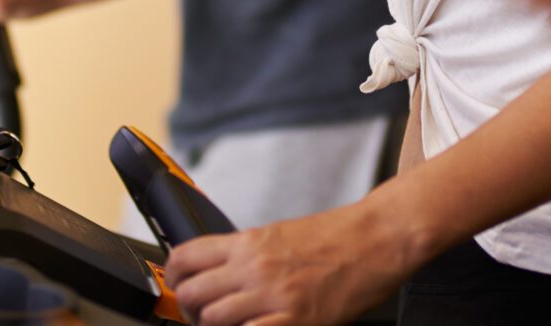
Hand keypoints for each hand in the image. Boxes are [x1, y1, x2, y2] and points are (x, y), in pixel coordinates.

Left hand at [165, 201, 418, 325]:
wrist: (376, 238)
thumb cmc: (336, 236)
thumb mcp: (280, 233)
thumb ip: (247, 254)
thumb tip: (218, 275)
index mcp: (249, 242)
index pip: (186, 257)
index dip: (173, 276)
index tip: (176, 285)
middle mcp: (254, 267)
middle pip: (192, 294)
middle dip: (189, 308)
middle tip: (201, 313)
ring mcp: (273, 296)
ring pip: (213, 319)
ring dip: (215, 325)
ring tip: (231, 324)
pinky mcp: (295, 321)